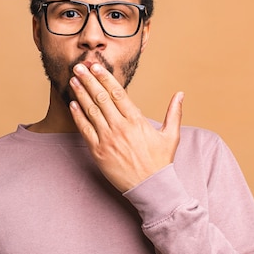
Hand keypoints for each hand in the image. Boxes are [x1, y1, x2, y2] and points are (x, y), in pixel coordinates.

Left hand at [69, 63, 183, 191]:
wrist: (151, 188)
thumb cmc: (161, 162)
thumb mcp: (171, 136)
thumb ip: (174, 113)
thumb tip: (180, 94)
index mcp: (137, 121)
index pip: (118, 93)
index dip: (105, 78)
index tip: (96, 66)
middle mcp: (121, 127)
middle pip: (101, 98)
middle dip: (89, 80)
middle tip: (79, 66)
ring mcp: (108, 140)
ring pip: (91, 111)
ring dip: (81, 94)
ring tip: (73, 80)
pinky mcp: (98, 153)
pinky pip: (85, 130)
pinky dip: (78, 116)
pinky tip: (73, 104)